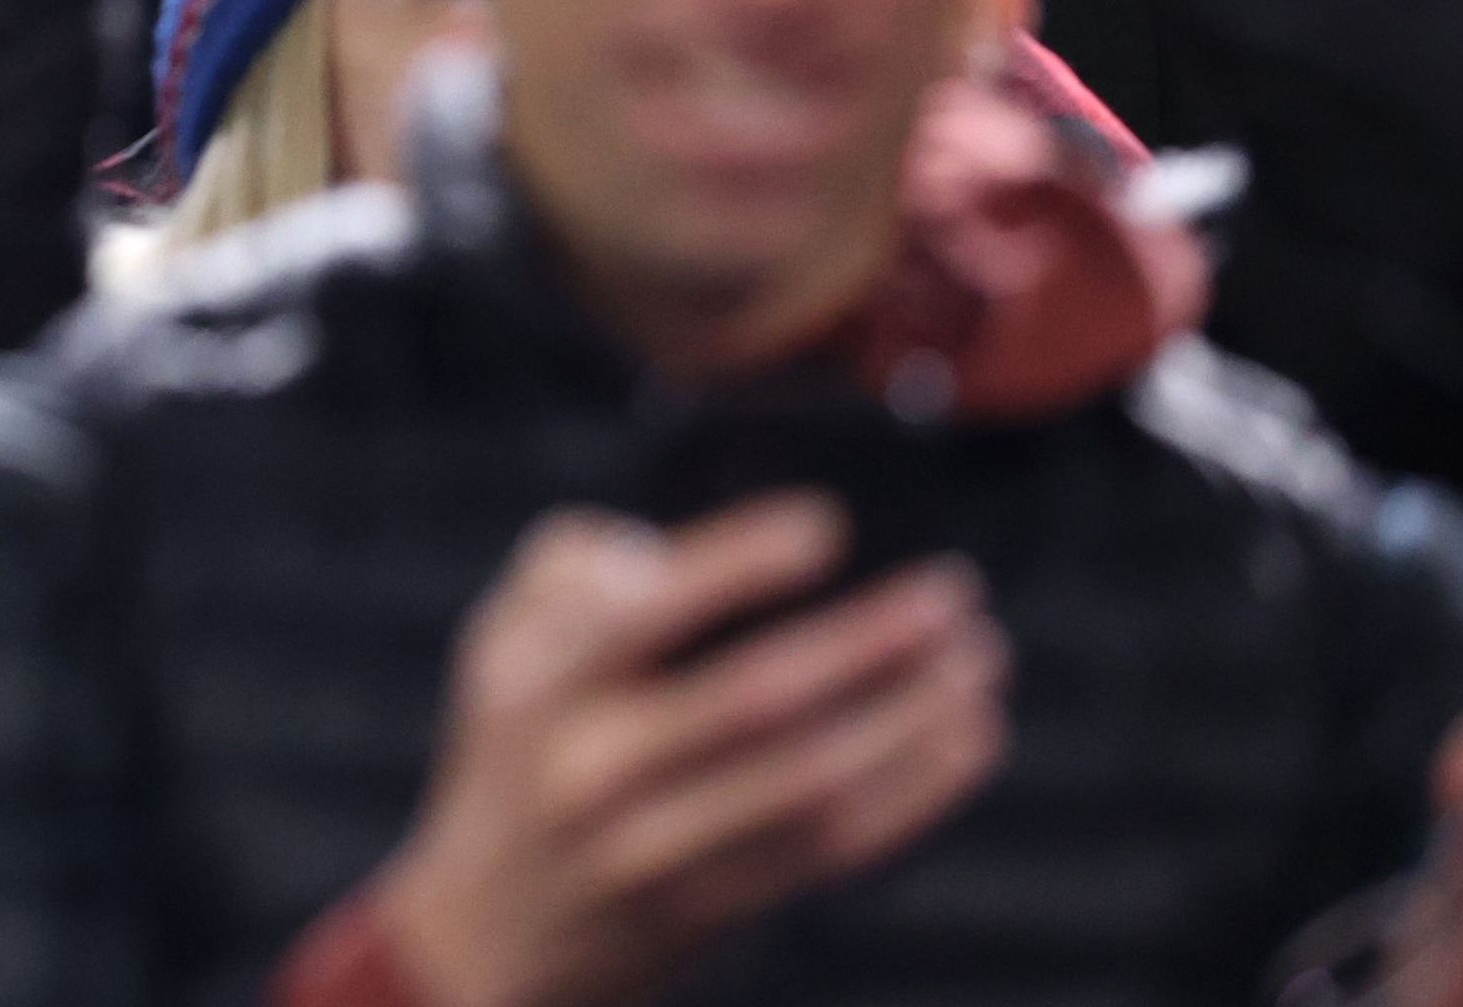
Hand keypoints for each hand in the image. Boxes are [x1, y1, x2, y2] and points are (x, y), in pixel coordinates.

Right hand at [375, 496, 1007, 1006]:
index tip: (827, 527)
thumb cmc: (517, 751)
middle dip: (871, 642)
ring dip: (911, 720)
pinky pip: (829, 848)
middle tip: (953, 595)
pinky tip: (964, 738)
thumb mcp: (497, 645)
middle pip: (758, 699)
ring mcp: (654, 848)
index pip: (642, 613)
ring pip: (811, 782)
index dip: (738, 565)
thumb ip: (565, 567)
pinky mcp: (711, 908)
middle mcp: (593, 767)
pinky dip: (911, 792)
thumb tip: (657, 547)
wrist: (486, 935)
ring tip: (977, 664)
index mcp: (539, 684)